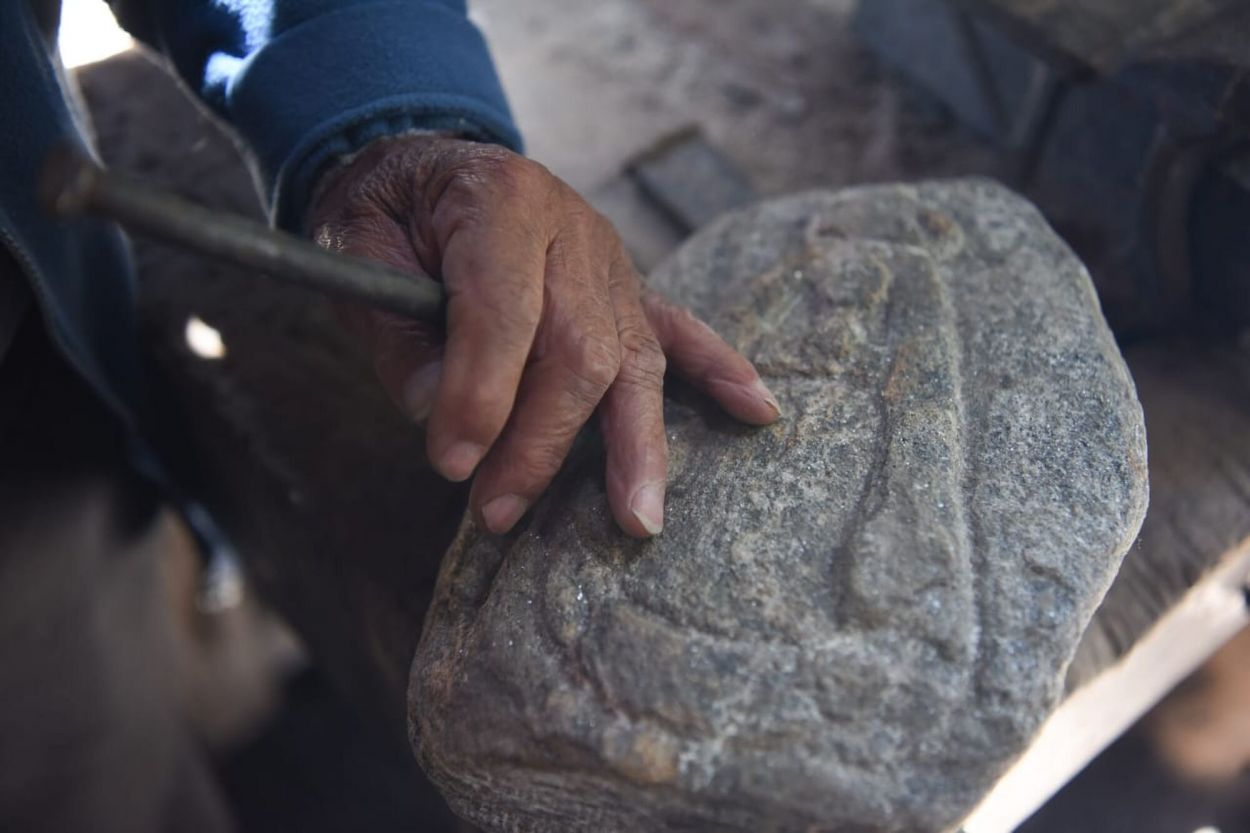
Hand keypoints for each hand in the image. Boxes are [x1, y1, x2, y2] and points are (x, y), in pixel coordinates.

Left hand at [307, 135, 779, 537]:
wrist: (428, 162)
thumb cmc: (388, 209)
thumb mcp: (358, 251)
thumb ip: (400, 334)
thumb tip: (445, 419)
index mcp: (501, 202)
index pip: (503, 311)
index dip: (480, 394)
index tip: (453, 464)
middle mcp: (573, 230)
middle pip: (581, 349)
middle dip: (543, 442)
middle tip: (497, 510)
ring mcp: (612, 260)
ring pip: (633, 359)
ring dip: (634, 445)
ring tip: (638, 519)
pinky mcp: (629, 288)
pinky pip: (679, 331)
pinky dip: (718, 372)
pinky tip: (758, 409)